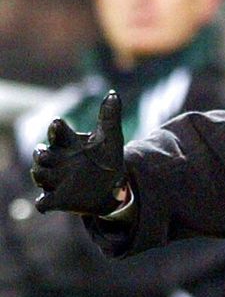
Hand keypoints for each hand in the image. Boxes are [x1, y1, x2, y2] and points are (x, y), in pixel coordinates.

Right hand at [31, 91, 126, 215]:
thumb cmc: (108, 159)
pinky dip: (43, 202)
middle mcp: (58, 160)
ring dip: (41, 174)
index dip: (56, 128)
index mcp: (69, 142)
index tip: (58, 123)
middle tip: (47, 154)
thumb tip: (114, 93)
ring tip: (51, 174)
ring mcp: (55, 180)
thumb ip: (110, 117)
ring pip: (39, 175)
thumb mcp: (112, 139)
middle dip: (41, 153)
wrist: (114, 187)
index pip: (56, 131)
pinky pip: (43, 203)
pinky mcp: (57, 199)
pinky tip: (46, 203)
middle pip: (41, 154)